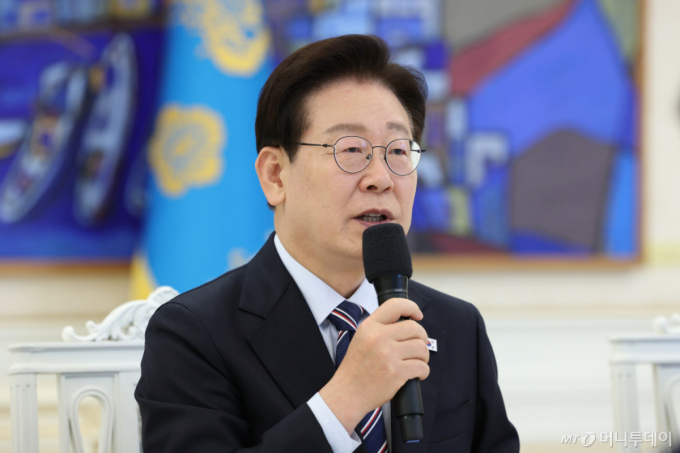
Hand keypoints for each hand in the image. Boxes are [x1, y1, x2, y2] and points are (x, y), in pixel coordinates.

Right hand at [319, 298, 429, 434]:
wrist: (347, 394)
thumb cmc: (355, 369)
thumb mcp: (361, 339)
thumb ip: (379, 329)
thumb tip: (406, 325)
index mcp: (369, 326)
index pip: (396, 305)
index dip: (412, 307)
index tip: (418, 315)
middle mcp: (378, 337)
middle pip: (415, 328)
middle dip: (422, 338)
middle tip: (418, 348)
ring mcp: (388, 355)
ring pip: (421, 348)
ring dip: (424, 357)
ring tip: (416, 363)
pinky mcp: (396, 372)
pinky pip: (422, 367)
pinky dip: (423, 372)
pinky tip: (416, 375)